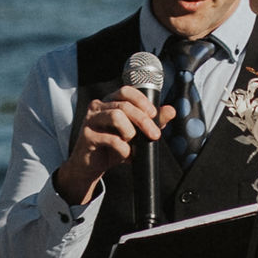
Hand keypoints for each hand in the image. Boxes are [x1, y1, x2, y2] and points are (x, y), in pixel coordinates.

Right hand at [52, 86, 166, 207]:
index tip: (153, 114)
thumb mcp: (136, 133)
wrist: (91, 166)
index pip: (126, 91)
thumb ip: (152, 121)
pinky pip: (111, 139)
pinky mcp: (86, 136)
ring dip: (130, 132)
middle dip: (144, 120)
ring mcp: (90, 120)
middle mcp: (98, 107)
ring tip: (132, 143)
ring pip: (116, 116)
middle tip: (155, 135)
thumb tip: (171, 110)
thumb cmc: (113, 146)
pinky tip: (125, 155)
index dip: (141, 101)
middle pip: (124, 106)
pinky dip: (123, 149)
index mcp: (110, 102)